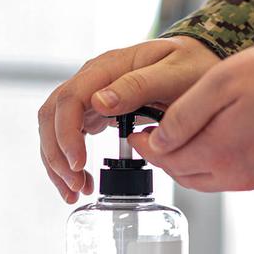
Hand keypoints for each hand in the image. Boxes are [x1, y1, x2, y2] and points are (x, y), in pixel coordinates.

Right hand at [38, 35, 218, 202]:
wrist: (201, 62)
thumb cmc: (193, 64)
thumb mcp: (174, 74)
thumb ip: (139, 86)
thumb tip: (99, 102)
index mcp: (109, 67)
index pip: (70, 99)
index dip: (67, 134)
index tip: (79, 164)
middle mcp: (94, 79)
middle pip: (53, 114)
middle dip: (57, 154)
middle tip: (76, 186)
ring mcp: (92, 94)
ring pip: (55, 127)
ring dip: (58, 161)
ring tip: (76, 191)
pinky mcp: (96, 110)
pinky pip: (70, 134)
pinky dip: (69, 159)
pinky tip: (80, 180)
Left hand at [130, 41, 253, 191]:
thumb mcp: (223, 81)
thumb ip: (185, 114)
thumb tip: (159, 140)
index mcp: (217, 153)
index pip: (166, 159)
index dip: (146, 146)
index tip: (138, 133)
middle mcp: (236, 175)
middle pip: (185, 175)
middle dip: (166, 157)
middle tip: (156, 138)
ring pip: (209, 180)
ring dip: (191, 163)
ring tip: (185, 140)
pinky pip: (234, 177)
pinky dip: (218, 165)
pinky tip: (221, 143)